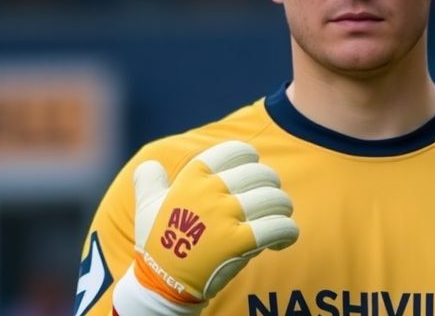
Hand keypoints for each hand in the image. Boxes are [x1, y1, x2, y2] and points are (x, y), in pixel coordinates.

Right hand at [113, 141, 298, 314]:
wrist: (162, 283)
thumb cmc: (159, 242)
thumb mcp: (147, 205)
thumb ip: (149, 180)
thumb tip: (150, 165)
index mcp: (192, 178)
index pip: (235, 151)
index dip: (250, 157)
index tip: (252, 169)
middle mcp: (210, 192)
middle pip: (260, 174)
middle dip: (270, 186)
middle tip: (267, 201)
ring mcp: (225, 217)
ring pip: (274, 199)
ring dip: (282, 208)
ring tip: (278, 218)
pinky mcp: (239, 243)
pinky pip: (279, 227)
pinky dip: (288, 232)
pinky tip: (282, 239)